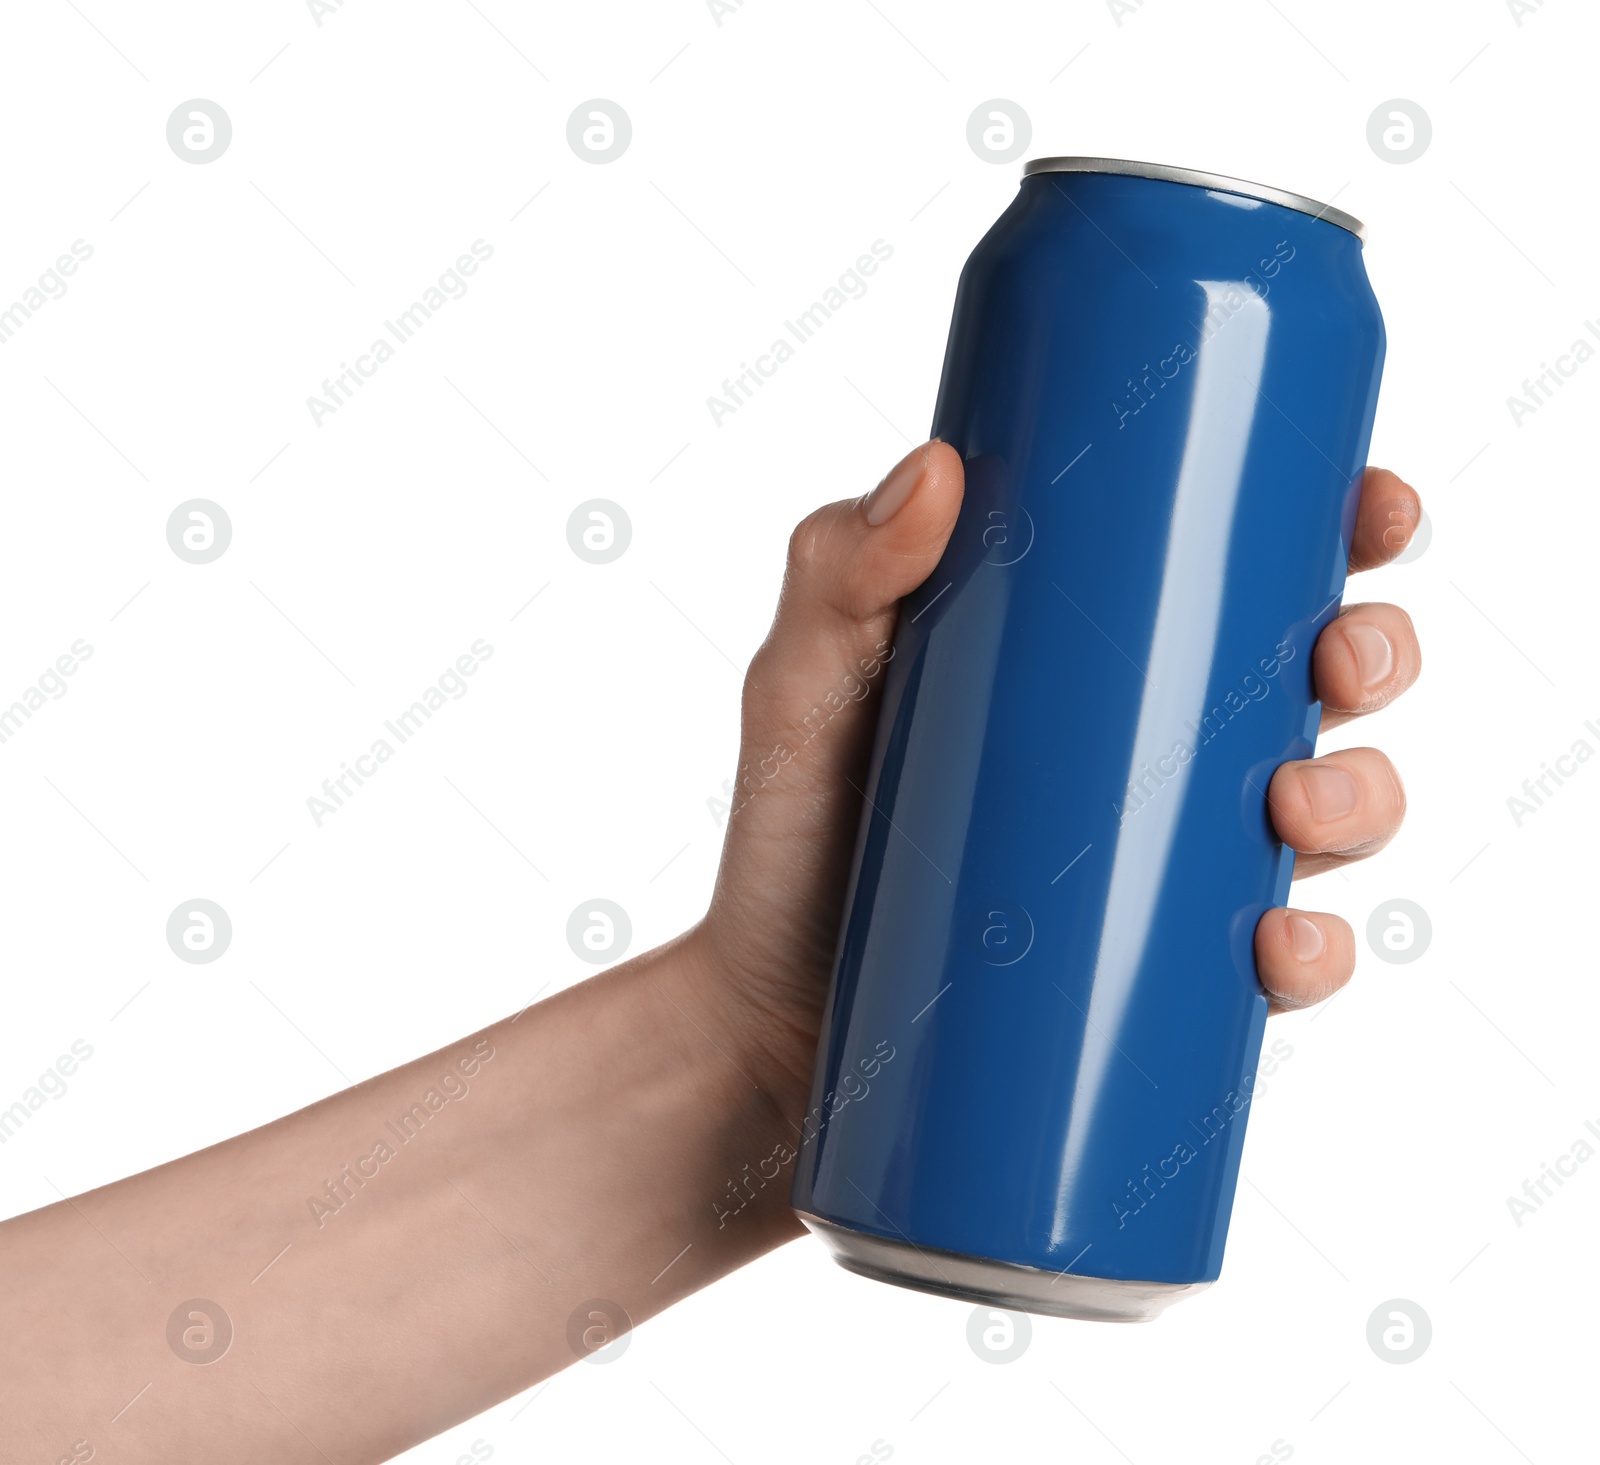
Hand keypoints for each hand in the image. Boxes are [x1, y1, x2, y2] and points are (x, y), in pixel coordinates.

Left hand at [691, 442, 1421, 1103]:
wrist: (771, 1016)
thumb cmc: (795, 833)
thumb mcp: (804, 687)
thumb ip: (840, 574)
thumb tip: (936, 469)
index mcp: (1099, 645)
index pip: (1246, 563)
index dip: (1344, 525)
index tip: (1371, 509)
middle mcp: (1156, 742)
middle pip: (1320, 678)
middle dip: (1372, 654)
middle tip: (1334, 664)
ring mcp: (1166, 856)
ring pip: (1330, 809)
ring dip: (1361, 798)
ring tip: (1294, 806)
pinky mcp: (1163, 967)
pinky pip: (1279, 956)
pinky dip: (1309, 951)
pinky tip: (1282, 943)